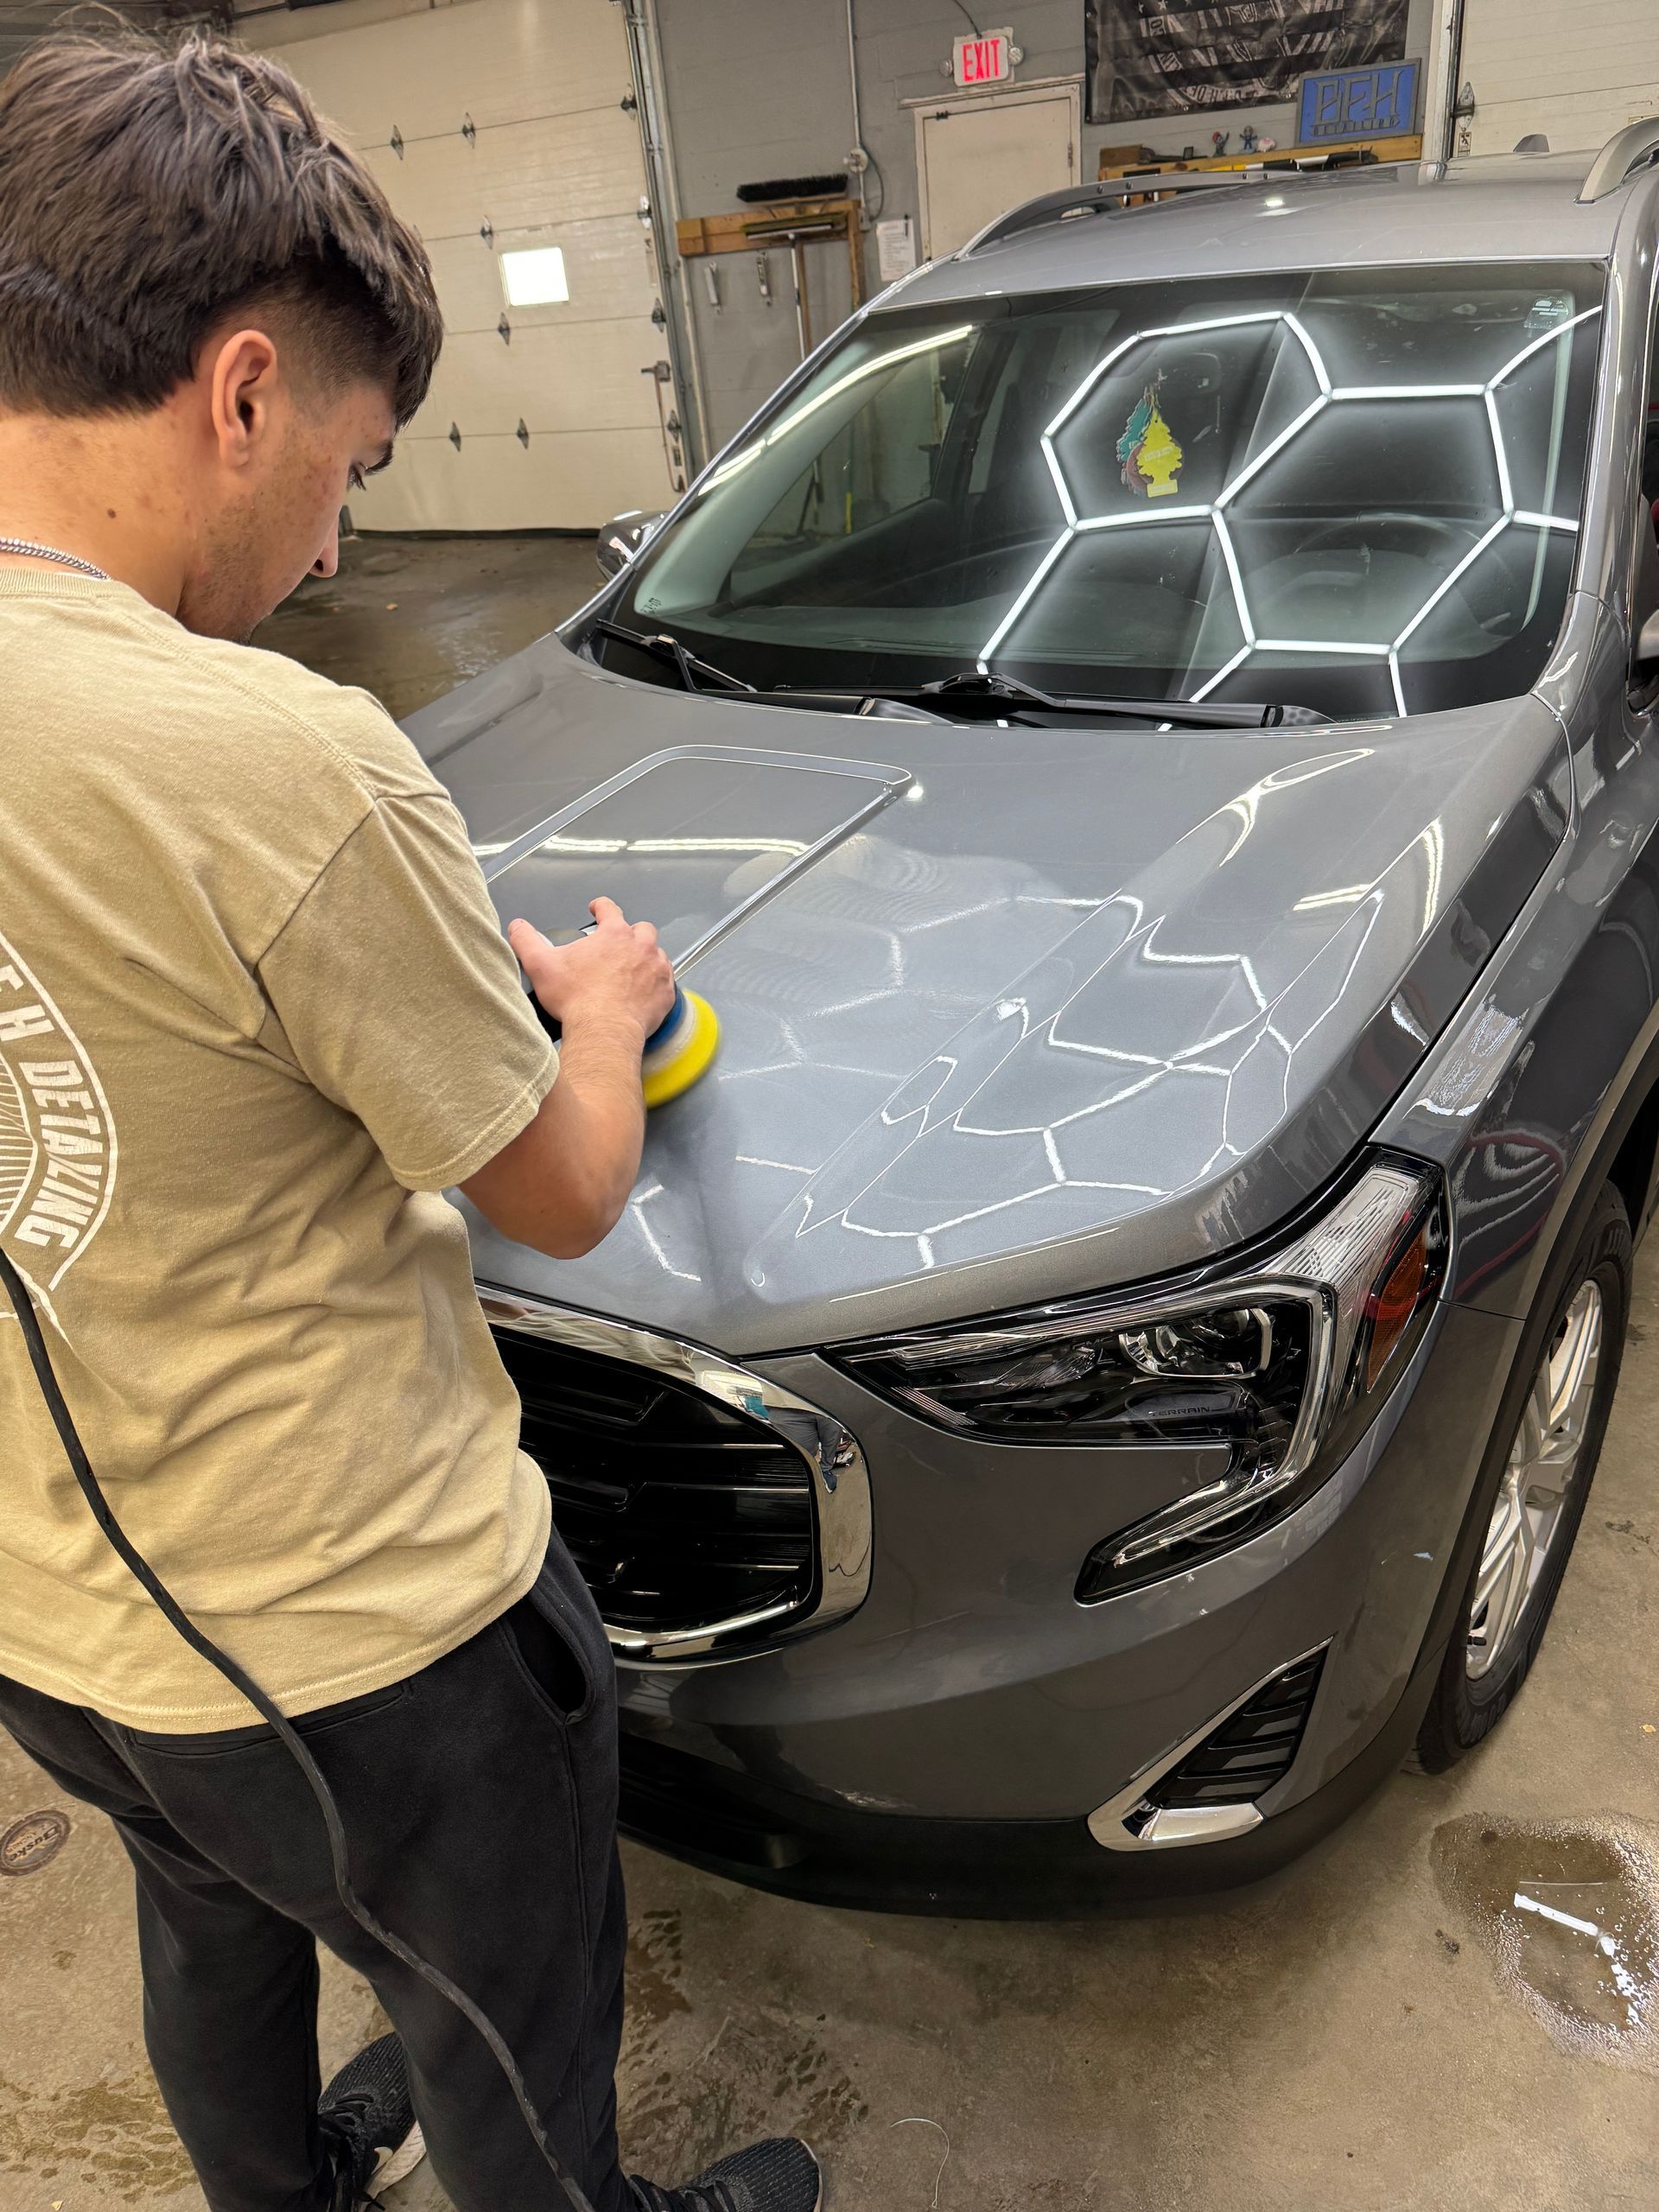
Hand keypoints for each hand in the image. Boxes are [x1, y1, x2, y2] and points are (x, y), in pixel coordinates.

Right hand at [509, 898, 674, 1045]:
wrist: (603, 1032)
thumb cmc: (576, 999)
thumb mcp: (540, 965)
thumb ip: (526, 940)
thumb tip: (517, 927)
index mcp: (614, 934)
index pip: (609, 908)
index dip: (600, 906)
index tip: (596, 909)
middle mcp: (641, 947)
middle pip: (641, 929)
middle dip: (630, 933)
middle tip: (618, 946)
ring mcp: (657, 970)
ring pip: (657, 954)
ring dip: (646, 958)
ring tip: (632, 970)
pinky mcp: (666, 993)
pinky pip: (666, 981)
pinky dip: (657, 983)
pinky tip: (645, 991)